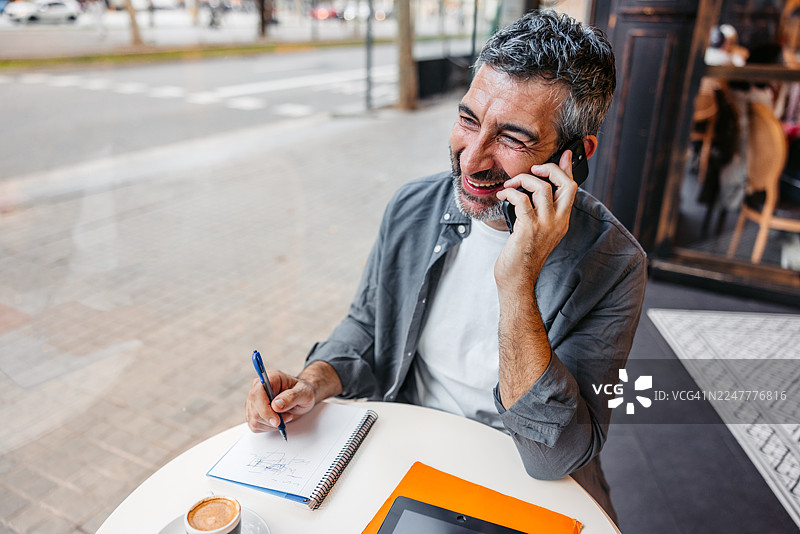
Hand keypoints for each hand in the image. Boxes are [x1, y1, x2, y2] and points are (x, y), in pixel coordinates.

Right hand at [245, 370, 315, 432]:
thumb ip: (291, 397)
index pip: (257, 394)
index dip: (264, 409)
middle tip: (288, 416)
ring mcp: (254, 401)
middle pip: (255, 410)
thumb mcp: (304, 393)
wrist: (301, 397)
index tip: (277, 420)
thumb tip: (276, 405)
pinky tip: (278, 420)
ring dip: (272, 424)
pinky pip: (256, 426)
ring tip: (285, 416)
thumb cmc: (302, 392)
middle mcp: (258, 388)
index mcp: (270, 378)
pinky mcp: (253, 412)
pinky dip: (269, 427)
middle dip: (272, 419)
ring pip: (255, 420)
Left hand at [494, 150, 577, 294]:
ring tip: (510, 185)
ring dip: (522, 180)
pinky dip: (510, 193)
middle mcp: (557, 222)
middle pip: (566, 184)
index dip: (568, 169)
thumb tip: (531, 192)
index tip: (565, 154)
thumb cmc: (522, 256)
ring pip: (542, 188)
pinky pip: (522, 200)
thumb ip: (539, 212)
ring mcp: (544, 226)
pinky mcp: (528, 229)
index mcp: (561, 221)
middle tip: (534, 168)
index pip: (571, 189)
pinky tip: (503, 196)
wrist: (516, 280)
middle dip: (551, 168)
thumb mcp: (536, 231)